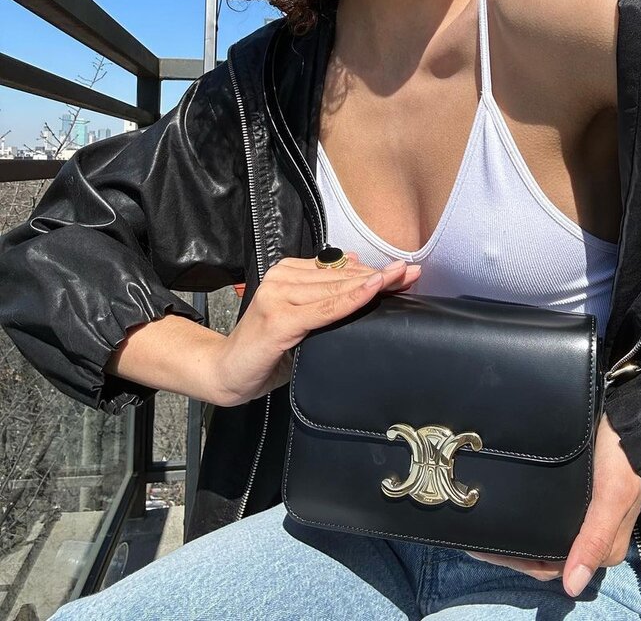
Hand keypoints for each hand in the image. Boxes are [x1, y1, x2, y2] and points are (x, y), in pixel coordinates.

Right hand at [213, 253, 421, 405]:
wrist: (227, 373)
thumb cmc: (267, 348)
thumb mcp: (299, 317)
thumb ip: (322, 295)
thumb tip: (359, 270)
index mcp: (287, 273)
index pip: (338, 268)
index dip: (372, 270)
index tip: (402, 270)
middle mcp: (282, 278)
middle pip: (341, 276)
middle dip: (379, 276)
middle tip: (411, 272)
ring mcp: (278, 297)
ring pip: (336, 289)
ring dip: (372, 284)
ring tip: (402, 278)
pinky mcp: (279, 320)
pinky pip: (324, 309)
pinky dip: (351, 300)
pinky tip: (372, 290)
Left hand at [464, 413, 640, 596]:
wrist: (631, 421)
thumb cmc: (623, 458)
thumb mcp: (612, 496)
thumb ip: (594, 539)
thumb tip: (572, 587)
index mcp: (603, 548)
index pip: (552, 568)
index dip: (519, 563)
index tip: (488, 550)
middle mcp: (592, 537)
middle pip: (545, 554)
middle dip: (512, 550)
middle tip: (478, 536)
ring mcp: (584, 517)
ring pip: (545, 536)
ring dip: (517, 533)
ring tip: (487, 521)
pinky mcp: (578, 498)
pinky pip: (549, 515)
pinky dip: (527, 514)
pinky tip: (509, 504)